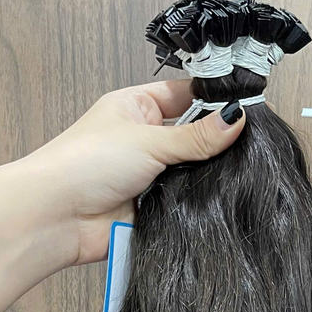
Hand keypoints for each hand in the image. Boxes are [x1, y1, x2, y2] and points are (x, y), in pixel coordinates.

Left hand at [21, 80, 245, 263]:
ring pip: (193, 171)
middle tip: (253, 142)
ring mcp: (151, 176)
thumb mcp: (148, 139)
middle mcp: (144, 140)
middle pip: (193, 135)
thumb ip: (196, 135)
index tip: (246, 105)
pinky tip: (221, 200)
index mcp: (136, 108)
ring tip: (243, 170)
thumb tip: (235, 120)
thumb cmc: (85, 163)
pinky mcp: (156, 208)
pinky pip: (187, 202)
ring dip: (209, 174)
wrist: (58, 216)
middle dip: (217, 140)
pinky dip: (200, 202)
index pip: (184, 95)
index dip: (212, 98)